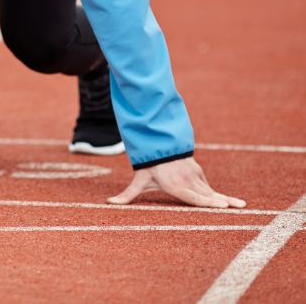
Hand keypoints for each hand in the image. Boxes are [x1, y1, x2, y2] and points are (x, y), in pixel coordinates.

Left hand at [108, 156, 244, 207]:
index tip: (222, 206)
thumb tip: (108, 203)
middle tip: (239, 208)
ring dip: (226, 198)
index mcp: (175, 185)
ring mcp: (195, 176)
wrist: (159, 143)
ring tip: (242, 205)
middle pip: (207, 194)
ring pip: (212, 190)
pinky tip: (230, 201)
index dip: (207, 201)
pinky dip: (220, 194)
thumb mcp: (139, 180)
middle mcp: (187, 181)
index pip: (193, 196)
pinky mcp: (199, 173)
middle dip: (223, 202)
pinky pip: (209, 186)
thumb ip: (127, 194)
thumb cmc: (149, 166)